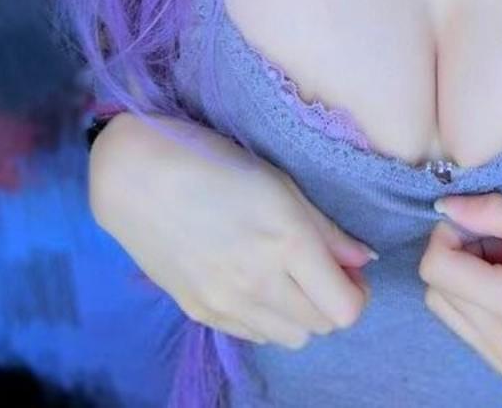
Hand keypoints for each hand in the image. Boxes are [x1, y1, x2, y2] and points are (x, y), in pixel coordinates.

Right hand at [90, 112, 376, 347]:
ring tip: (287, 276)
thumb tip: (363, 259)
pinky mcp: (201, 313)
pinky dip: (268, 318)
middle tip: (321, 269)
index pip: (346, 309)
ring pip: (291, 338)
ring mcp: (227, 304)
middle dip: (332, 300)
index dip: (357, 292)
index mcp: (288, 243)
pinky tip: (256, 283)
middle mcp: (260, 283)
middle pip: (323, 326)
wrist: (138, 178)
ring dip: (301, 314)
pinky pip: (255, 335)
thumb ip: (326, 229)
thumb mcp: (281, 183)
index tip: (349, 270)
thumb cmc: (215, 163)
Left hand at [418, 192, 501, 385]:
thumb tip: (445, 205)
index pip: (436, 267)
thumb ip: (500, 216)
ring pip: (448, 311)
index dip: (450, 233)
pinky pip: (470, 330)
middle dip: (460, 254)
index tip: (485, 220)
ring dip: (468, 279)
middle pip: (437, 289)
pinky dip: (481, 302)